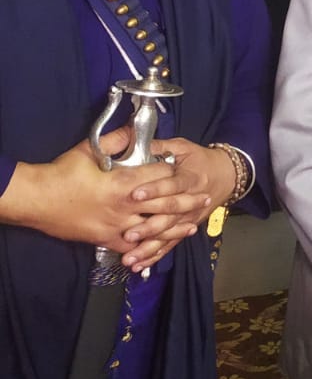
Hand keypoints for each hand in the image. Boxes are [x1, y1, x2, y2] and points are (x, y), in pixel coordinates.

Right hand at [0, 131, 208, 253]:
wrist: (39, 200)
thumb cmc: (63, 173)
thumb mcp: (89, 150)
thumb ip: (116, 140)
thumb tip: (133, 129)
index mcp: (124, 183)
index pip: (159, 176)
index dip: (173, 171)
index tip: (185, 168)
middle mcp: (126, 207)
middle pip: (165, 204)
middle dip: (186, 202)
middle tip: (204, 198)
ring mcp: (117, 226)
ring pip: (154, 229)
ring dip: (175, 228)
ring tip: (192, 225)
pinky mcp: (106, 240)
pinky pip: (132, 247)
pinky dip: (148, 248)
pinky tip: (160, 247)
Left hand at [118, 139, 238, 270]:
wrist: (225, 176)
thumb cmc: (199, 159)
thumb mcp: (182, 147)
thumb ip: (159, 147)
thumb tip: (132, 141)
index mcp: (190, 177)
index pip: (172, 185)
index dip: (154, 190)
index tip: (134, 194)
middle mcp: (191, 201)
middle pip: (170, 216)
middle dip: (148, 227)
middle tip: (128, 234)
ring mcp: (189, 218)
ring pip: (169, 235)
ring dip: (149, 248)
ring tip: (130, 257)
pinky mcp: (187, 228)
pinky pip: (171, 244)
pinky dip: (155, 256)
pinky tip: (139, 266)